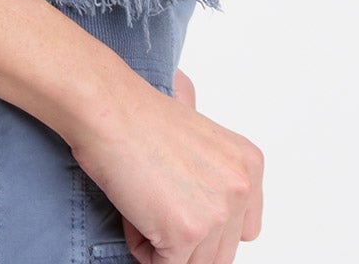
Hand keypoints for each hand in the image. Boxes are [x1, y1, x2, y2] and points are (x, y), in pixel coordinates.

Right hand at [68, 67, 263, 263]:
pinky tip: (133, 212)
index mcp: (248, 164)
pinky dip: (142, 247)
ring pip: (195, 263)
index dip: (210, 227)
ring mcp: (216, 213)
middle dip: (186, 238)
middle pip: (221, 252)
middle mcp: (240, 189)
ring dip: (164, 244)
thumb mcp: (199, 140)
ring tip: (142, 204)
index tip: (184, 212)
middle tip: (155, 204)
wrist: (109, 110)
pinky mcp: (186, 233)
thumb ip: (215, 179)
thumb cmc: (140, 117)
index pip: (243, 229)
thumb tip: (204, 216)